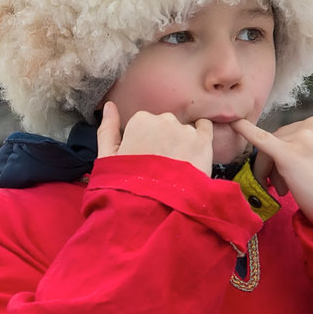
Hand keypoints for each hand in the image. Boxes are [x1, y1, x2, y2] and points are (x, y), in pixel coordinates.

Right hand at [97, 102, 211, 174]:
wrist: (153, 207)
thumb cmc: (125, 184)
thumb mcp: (107, 157)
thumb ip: (107, 129)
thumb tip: (110, 106)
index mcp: (140, 120)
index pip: (143, 124)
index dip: (143, 142)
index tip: (143, 159)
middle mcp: (164, 119)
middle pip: (165, 125)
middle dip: (163, 140)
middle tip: (160, 166)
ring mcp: (186, 130)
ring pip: (183, 130)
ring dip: (180, 142)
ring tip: (176, 167)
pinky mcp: (204, 142)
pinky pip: (205, 128)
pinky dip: (200, 137)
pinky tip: (193, 153)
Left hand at [231, 116, 312, 246]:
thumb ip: (298, 144)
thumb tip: (265, 147)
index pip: (288, 132)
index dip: (280, 154)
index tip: (287, 174)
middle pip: (276, 138)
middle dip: (273, 164)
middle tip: (282, 187)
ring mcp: (303, 137)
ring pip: (267, 148)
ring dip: (270, 171)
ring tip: (284, 189)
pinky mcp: (290, 154)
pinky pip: (261, 140)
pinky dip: (245, 131)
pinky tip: (233, 124)